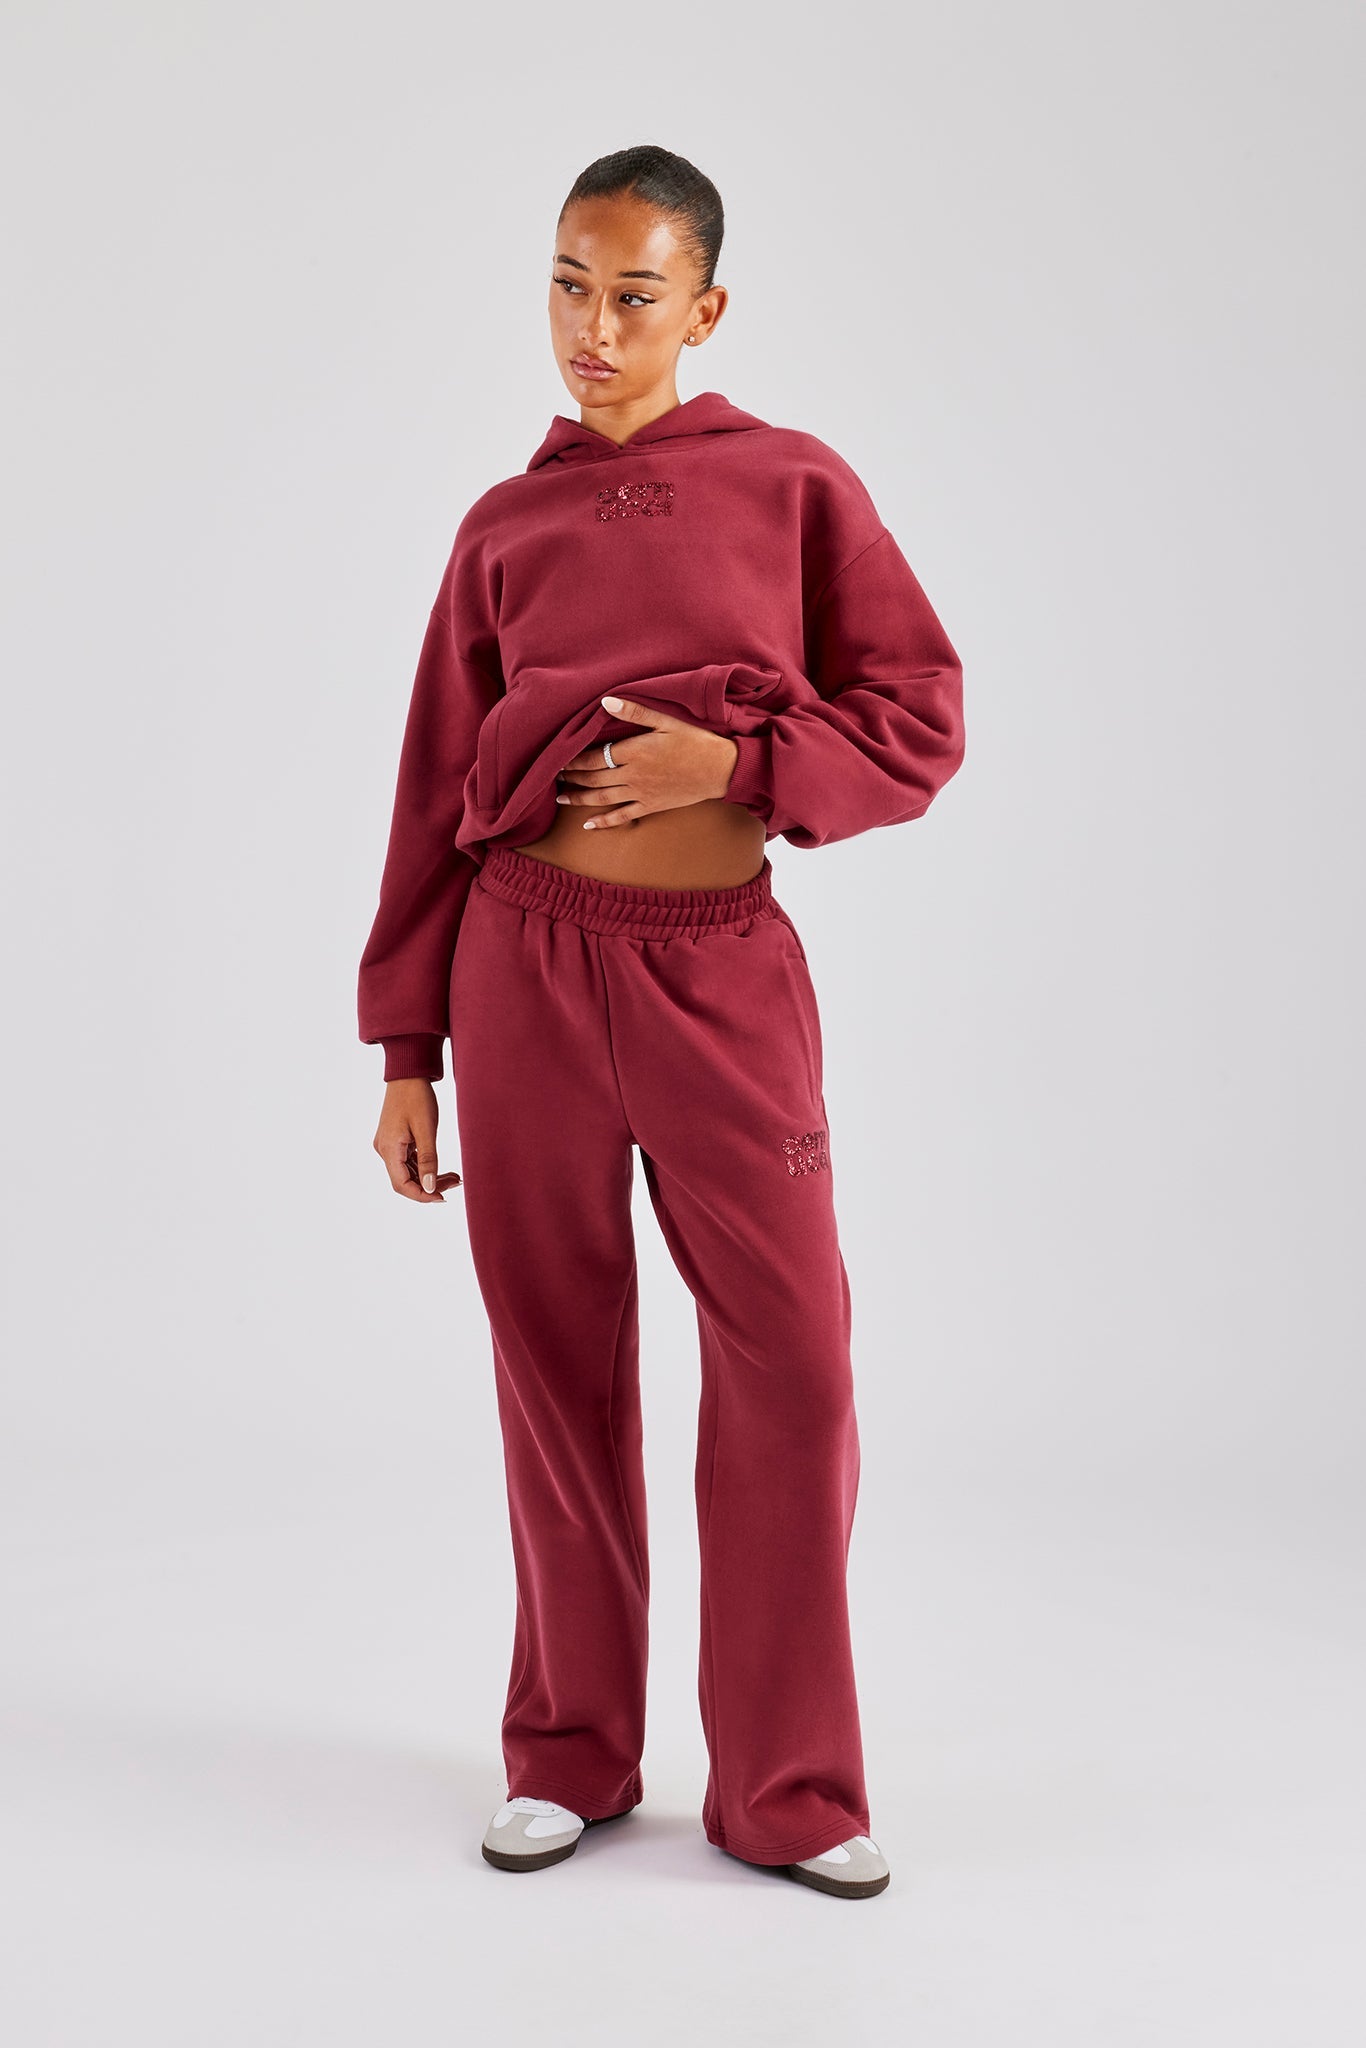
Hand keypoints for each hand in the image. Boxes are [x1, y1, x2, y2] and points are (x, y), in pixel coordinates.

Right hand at [373, 1078, 462, 1202]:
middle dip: (430, 1186)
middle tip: (455, 1183)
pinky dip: (425, 1166)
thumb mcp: (426, 1129)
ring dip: (430, 1177)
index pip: (402, 1185)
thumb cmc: (417, 1097)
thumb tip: (429, 1188)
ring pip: (409, 1171)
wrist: (408, 1073)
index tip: (443, 1198)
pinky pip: (409, 1160)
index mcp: (389, 1149)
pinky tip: (443, 1168)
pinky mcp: (395, 1140)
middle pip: (406, 1180)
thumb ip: (428, 1160)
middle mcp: (384, 1149)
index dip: (422, 1195)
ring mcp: (389, 1145)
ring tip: (455, 1177)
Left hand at [555, 695, 740, 829]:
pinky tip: (588, 824)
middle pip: (593, 778)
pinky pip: (622, 817)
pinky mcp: (650, 806)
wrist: (719, 769)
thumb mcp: (665, 720)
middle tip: (554, 777)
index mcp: (633, 751)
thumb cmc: (694, 740)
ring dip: (579, 798)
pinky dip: (603, 822)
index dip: (573, 759)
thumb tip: (604, 702)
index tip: (558, 758)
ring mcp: (640, 793)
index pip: (594, 756)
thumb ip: (634, 711)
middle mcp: (632, 775)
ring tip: (561, 797)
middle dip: (572, 777)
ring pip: (602, 798)